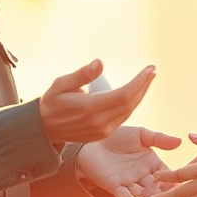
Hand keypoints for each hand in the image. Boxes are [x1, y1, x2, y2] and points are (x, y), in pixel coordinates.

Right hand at [40, 60, 155, 143]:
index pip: (123, 94)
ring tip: (147, 78)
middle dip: (143, 86)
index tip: (150, 69)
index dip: (139, 82)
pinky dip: (132, 103)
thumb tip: (100, 62)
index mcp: (90, 108)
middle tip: (152, 70)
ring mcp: (103, 130)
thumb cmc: (51, 102)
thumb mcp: (60, 84)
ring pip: (129, 111)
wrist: (44, 130)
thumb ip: (81, 74)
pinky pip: (123, 117)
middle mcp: (100, 122)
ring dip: (140, 94)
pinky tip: (136, 93)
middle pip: (130, 103)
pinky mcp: (103, 134)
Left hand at [77, 126, 182, 196]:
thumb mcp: (140, 135)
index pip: (167, 174)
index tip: (186, 184)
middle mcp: (143, 175)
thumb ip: (159, 139)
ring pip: (143, 194)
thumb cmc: (118, 136)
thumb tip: (180, 141)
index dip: (175, 179)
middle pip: (157, 187)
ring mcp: (129, 182)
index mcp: (152, 163)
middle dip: (164, 193)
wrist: (93, 139)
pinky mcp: (115, 186)